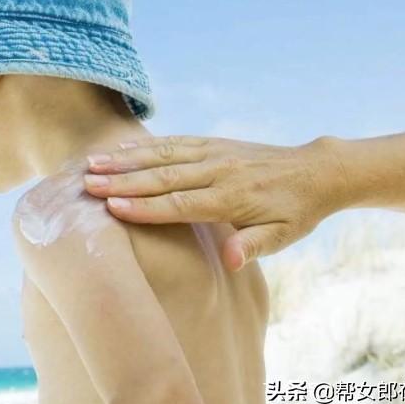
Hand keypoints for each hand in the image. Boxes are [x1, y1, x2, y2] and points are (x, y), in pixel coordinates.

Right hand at [83, 135, 349, 270]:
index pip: (181, 203)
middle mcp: (219, 170)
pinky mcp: (213, 143)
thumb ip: (254, 246)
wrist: (317, 171)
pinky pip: (174, 142)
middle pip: (163, 176)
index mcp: (232, 198)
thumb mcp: (284, 236)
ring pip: (163, 154)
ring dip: (125, 159)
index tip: (112, 208)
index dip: (145, 207)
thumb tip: (232, 261)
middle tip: (87, 184)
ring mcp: (214, 153)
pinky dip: (146, 145)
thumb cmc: (296, 212)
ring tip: (92, 163)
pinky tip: (121, 150)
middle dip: (122, 181)